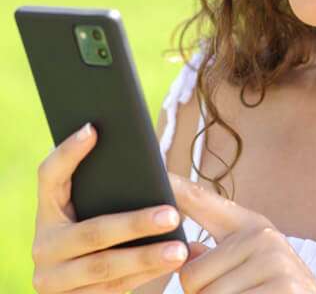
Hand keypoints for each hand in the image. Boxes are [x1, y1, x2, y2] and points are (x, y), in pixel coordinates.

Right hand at [32, 123, 188, 292]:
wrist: (80, 281)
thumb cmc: (99, 221)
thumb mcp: (95, 201)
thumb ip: (108, 180)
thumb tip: (133, 154)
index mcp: (47, 210)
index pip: (49, 175)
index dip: (68, 152)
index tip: (94, 129)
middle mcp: (44, 245)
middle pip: (93, 231)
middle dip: (136, 224)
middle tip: (173, 214)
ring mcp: (53, 279)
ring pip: (106, 267)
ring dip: (147, 257)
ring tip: (180, 248)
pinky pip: (112, 289)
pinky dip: (145, 276)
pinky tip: (171, 264)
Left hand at [168, 172, 315, 292]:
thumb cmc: (275, 289)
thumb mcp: (251, 263)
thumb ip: (217, 253)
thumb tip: (184, 250)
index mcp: (251, 225)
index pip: (203, 201)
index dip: (176, 188)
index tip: (155, 172)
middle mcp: (262, 236)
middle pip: (190, 275)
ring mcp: (273, 262)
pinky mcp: (282, 289)